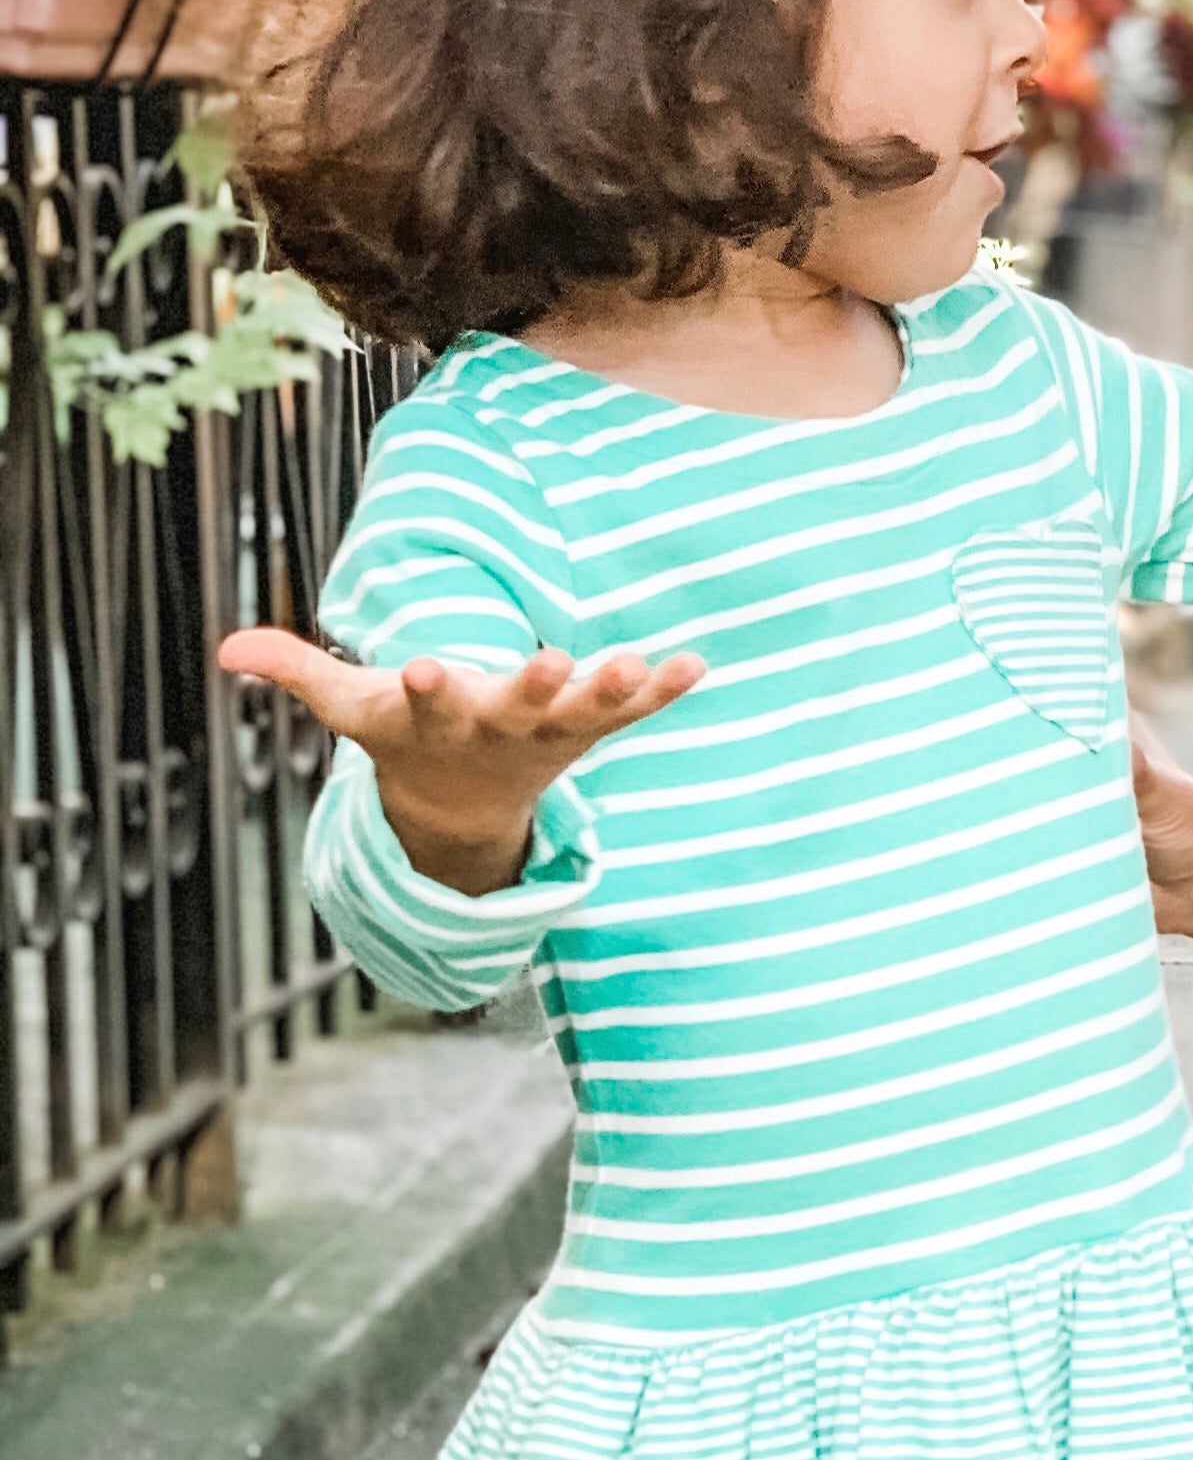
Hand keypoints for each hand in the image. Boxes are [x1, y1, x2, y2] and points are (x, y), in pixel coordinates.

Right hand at [219, 628, 702, 894]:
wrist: (462, 809)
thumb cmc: (405, 737)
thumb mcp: (352, 708)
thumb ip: (298, 673)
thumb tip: (226, 650)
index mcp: (438, 719)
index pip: (429, 704)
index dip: (426, 688)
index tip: (424, 668)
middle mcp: (497, 728)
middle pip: (517, 709)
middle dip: (532, 685)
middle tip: (550, 659)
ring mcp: (548, 732)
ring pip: (583, 713)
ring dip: (611, 690)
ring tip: (637, 662)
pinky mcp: (587, 729)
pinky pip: (633, 714)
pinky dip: (664, 692)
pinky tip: (698, 663)